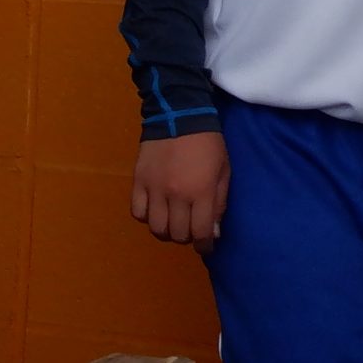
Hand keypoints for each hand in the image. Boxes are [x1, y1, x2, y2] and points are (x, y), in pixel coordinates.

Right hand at [133, 130, 229, 252]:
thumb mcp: (224, 172)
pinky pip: (138, 212)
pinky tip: (155, 209)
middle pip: (177, 234)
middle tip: (190, 228)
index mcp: (201, 192)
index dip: (204, 245)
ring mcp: (155, 188)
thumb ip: (219, 204)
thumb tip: (211, 232)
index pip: (200, 233)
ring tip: (172, 221)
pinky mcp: (138, 181)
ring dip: (166, 230)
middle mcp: (176, 194)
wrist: (179, 115)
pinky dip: (146, 216)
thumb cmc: (208, 144)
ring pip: (156, 228)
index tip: (205, 246)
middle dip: (187, 237)